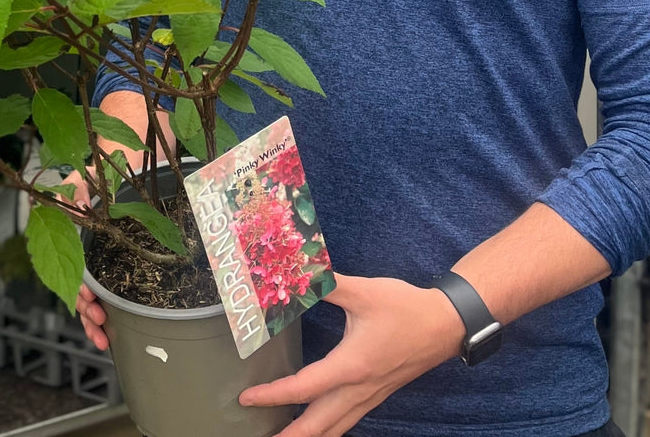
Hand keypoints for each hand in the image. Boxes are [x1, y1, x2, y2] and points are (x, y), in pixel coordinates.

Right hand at [58, 167, 110, 349]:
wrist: (123, 168)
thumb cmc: (98, 174)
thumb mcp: (83, 176)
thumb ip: (75, 188)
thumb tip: (79, 203)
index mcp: (66, 235)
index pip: (65, 265)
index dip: (76, 284)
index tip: (88, 296)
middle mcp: (76, 252)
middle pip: (74, 288)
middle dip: (85, 310)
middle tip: (99, 321)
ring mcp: (93, 260)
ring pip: (86, 297)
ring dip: (92, 320)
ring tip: (103, 338)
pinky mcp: (108, 264)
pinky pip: (103, 292)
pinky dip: (105, 312)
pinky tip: (111, 330)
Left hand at [237, 274, 463, 436]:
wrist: (445, 324)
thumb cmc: (404, 308)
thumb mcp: (363, 291)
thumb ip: (326, 283)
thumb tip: (297, 272)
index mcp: (351, 366)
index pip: (304, 388)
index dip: (274, 396)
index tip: (248, 399)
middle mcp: (359, 388)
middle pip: (319, 425)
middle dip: (290, 436)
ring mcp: (370, 395)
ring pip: (336, 428)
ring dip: (310, 436)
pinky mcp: (378, 393)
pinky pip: (349, 420)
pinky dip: (329, 429)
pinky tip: (319, 426)